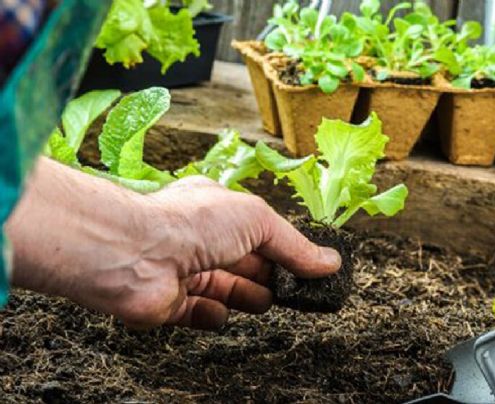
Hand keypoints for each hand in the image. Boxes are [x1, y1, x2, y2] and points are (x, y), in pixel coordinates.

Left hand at [8, 158, 340, 328]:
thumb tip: (329, 262)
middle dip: (271, 275)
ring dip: (248, 296)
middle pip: (247, 263)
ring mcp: (185, 271)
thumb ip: (294, 246)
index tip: (310, 267)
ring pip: (228, 289)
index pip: (260, 230)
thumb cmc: (191, 223)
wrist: (133, 255)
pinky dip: (213, 315)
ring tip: (265, 300)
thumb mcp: (258, 221)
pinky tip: (219, 312)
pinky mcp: (172, 304)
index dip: (285, 248)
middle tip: (296, 290)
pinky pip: (201, 314)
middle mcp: (200, 238)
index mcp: (218, 208)